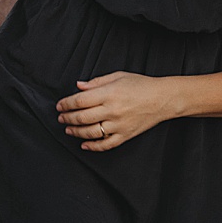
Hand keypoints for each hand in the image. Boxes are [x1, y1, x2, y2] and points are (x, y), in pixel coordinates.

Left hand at [55, 71, 170, 151]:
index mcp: (109, 93)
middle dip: (68, 118)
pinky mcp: (124, 136)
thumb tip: (79, 86)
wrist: (161, 99)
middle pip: (83, 117)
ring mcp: (118, 125)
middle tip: (60, 117)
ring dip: (76, 132)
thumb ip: (96, 82)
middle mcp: (112, 110)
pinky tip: (84, 144)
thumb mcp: (118, 76)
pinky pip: (105, 145)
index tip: (60, 105)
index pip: (81, 100)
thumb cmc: (140, 84)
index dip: (67, 104)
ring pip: (91, 132)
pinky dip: (92, 146)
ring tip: (68, 129)